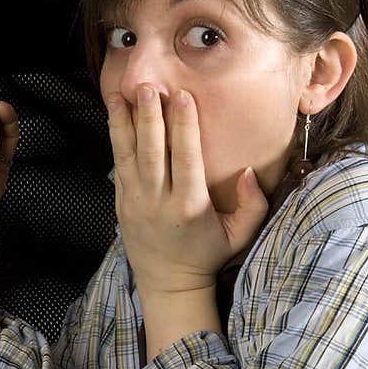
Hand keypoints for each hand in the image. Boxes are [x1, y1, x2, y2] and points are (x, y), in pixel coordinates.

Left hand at [107, 84, 268, 297]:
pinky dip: (116, 138)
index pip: (185, 159)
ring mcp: (136, 202)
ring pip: (128, 155)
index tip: (182, 96)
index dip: (183, 126)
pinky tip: (115, 114)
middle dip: (149, 117)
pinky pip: (118, 165)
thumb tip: (250, 173)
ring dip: (125, 122)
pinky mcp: (122, 202)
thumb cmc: (208, 255)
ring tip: (121, 92)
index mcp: (189, 206)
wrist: (169, 282)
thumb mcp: (239, 236)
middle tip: (147, 85)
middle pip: (152, 152)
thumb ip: (252, 206)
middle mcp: (159, 202)